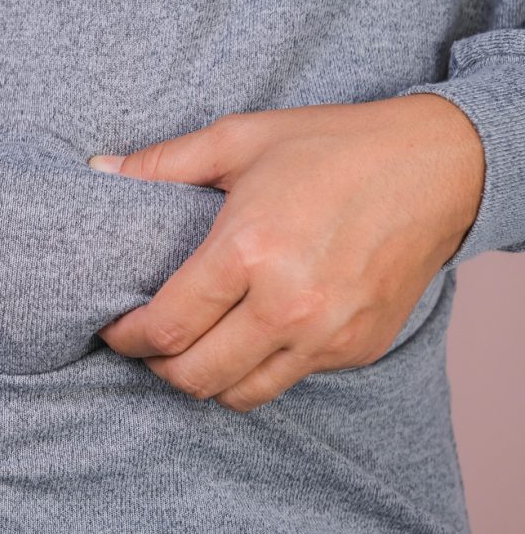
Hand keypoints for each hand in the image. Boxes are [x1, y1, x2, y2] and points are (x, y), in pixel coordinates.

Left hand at [89, 94, 483, 410]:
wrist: (435, 167)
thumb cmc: (332, 147)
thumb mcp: (239, 138)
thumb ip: (163, 162)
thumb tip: (99, 170)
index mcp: (248, 250)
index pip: (166, 327)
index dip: (125, 337)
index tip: (114, 328)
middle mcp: (288, 305)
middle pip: (195, 376)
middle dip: (157, 367)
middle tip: (148, 342)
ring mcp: (328, 334)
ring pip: (240, 394)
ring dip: (204, 379)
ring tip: (193, 346)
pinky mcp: (357, 348)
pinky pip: (287, 380)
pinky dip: (256, 369)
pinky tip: (248, 335)